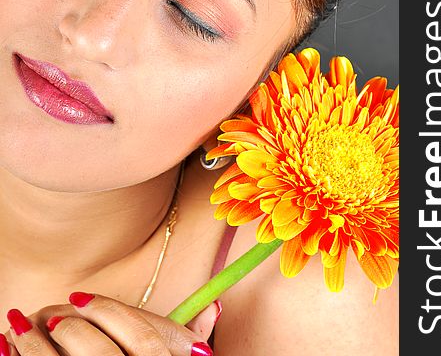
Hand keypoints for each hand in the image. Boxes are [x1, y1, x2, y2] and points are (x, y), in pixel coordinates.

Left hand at [1, 292, 216, 354]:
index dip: (107, 310)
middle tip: (49, 314)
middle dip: (68, 330)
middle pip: (99, 354)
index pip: (141, 335)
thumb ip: (193, 344)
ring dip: (33, 349)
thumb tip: (214, 307)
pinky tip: (7, 354)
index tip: (79, 296)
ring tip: (14, 328)